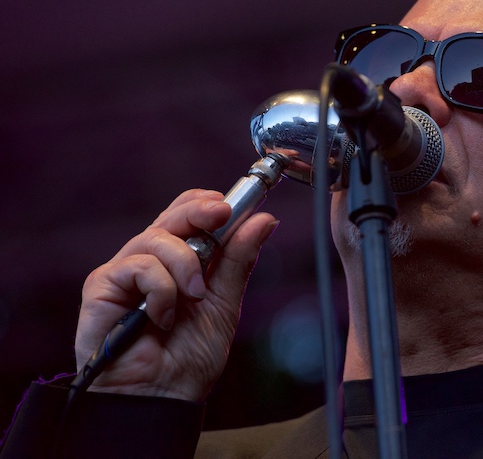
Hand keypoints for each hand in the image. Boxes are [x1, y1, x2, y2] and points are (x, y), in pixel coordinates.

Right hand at [75, 189, 278, 401]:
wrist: (164, 395)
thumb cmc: (189, 357)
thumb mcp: (225, 301)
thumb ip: (239, 260)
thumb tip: (264, 219)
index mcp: (177, 260)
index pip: (186, 213)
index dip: (206, 203)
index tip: (230, 206)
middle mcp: (148, 260)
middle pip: (170, 216)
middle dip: (200, 212)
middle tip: (221, 216)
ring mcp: (123, 272)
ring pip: (157, 239)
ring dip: (185, 266)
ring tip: (193, 297)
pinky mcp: (101, 287)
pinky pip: (137, 266)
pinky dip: (161, 290)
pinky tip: (162, 317)